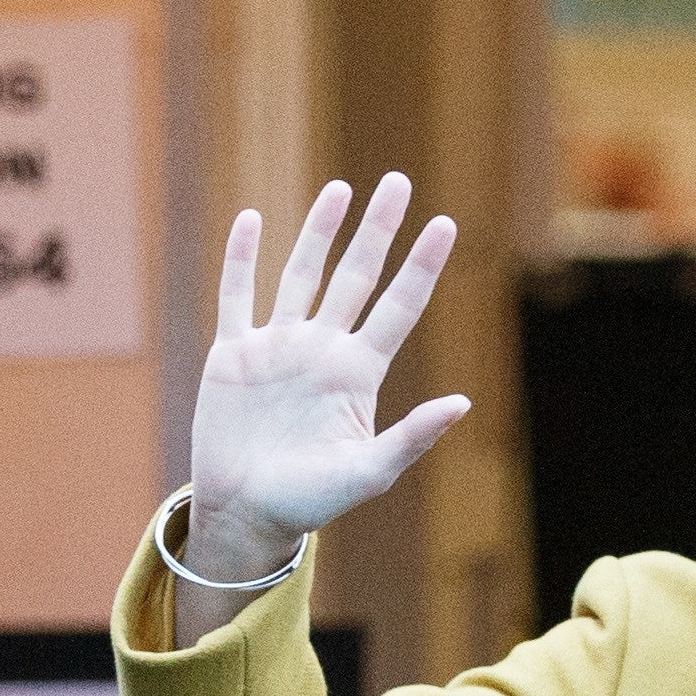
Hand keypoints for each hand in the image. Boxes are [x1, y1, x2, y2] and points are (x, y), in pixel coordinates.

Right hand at [183, 176, 472, 585]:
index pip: (399, 306)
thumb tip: (463, 403)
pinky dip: (241, 258)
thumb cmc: (312, 501)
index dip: (421, 265)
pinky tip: (250, 220)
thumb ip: (412, 436)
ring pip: (301, 274)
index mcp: (358, 372)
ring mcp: (277, 347)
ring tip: (341, 190)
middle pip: (355, 275)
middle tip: (397, 180)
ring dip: (318, 232)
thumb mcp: (369, 473)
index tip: (445, 225)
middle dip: (376, 229)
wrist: (247, 515)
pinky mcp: (232, 355)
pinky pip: (237, 296)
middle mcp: (322, 349)